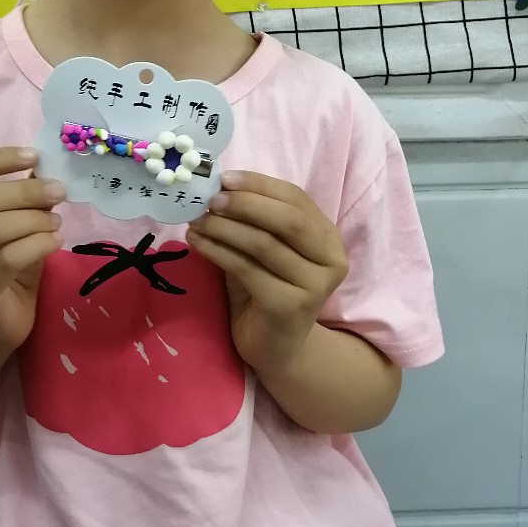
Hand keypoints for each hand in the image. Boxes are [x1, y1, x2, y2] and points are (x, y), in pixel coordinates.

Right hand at [0, 148, 63, 358]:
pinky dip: (37, 244)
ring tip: (57, 222)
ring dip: (32, 220)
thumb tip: (48, 167)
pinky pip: (7, 260)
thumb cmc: (2, 273)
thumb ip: (21, 202)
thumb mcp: (10, 230)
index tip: (34, 156)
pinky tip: (55, 242)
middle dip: (24, 191)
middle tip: (58, 192)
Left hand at [185, 171, 348, 374]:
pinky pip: (247, 269)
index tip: (224, 178)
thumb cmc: (267, 289)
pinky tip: (197, 243)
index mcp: (327, 237)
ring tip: (197, 220)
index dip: (260, 185)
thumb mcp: (266, 249)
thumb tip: (217, 187)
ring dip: (224, 228)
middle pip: (287, 220)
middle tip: (210, 199)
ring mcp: (314, 286)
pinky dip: (217, 251)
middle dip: (245, 204)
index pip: (296, 198)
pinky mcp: (290, 307)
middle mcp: (330, 260)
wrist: (276, 348)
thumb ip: (254, 220)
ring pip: (264, 244)